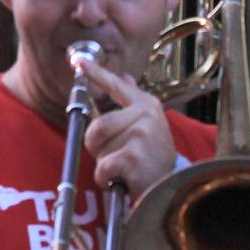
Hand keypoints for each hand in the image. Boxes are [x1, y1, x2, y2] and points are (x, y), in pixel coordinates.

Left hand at [80, 60, 176, 200]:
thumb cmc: (150, 156)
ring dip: (103, 162)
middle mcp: (146, 116)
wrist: (170, 187)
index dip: (96, 73)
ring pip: (97, 145)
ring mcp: (141, 135)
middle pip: (97, 125)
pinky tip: (122, 179)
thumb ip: (129, 104)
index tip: (79, 61)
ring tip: (121, 166)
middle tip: (113, 154)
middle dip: (96, 144)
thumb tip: (124, 77)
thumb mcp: (144, 126)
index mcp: (146, 105)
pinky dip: (105, 178)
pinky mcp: (133, 157)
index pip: (116, 86)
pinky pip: (102, 167)